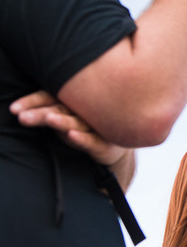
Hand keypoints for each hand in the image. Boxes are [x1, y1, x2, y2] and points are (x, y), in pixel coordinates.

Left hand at [10, 90, 132, 165]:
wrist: (113, 148)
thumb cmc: (84, 129)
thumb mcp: (64, 118)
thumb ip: (47, 111)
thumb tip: (19, 111)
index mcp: (72, 102)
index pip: (50, 97)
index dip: (32, 102)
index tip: (14, 109)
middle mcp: (84, 111)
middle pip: (60, 109)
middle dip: (40, 113)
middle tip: (22, 117)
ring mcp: (95, 126)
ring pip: (76, 122)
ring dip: (62, 121)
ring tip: (48, 119)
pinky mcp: (103, 143)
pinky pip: (92, 140)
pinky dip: (82, 137)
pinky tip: (72, 135)